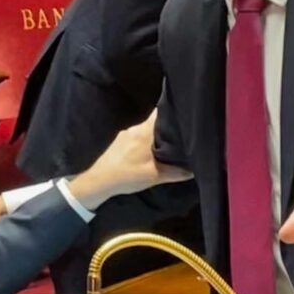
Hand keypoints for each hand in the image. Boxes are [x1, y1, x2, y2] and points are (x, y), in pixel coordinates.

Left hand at [67, 110, 192, 210]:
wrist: (99, 181)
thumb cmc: (128, 175)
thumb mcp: (155, 176)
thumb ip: (176, 172)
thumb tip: (193, 170)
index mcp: (144, 131)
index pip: (160, 112)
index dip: (172, 111)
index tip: (184, 115)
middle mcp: (134, 128)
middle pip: (154, 122)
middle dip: (166, 127)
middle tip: (180, 134)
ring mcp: (125, 134)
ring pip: (145, 130)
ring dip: (155, 136)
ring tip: (168, 145)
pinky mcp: (118, 142)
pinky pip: (137, 136)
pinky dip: (145, 141)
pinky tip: (150, 152)